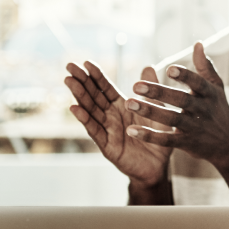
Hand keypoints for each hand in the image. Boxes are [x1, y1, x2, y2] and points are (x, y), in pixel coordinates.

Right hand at [65, 62, 169, 186]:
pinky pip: (95, 131)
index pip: (106, 88)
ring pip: (90, 110)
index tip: (86, 62)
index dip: (96, 76)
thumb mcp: (157, 110)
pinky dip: (85, 119)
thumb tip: (148, 66)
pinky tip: (74, 108)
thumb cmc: (157, 137)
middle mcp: (111, 116)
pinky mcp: (107, 145)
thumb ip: (151, 90)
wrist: (159, 165)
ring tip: (69, 81)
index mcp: (122, 106)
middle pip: (93, 96)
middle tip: (70, 66)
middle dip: (82, 81)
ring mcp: (107, 130)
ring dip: (79, 96)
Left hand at [121, 42, 228, 168]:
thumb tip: (198, 43)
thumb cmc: (219, 110)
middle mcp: (204, 110)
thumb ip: (205, 67)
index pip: (198, 83)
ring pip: (171, 119)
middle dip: (159, 92)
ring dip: (150, 111)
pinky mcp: (187, 143)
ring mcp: (195, 127)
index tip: (169, 68)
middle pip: (181, 100)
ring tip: (129, 103)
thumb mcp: (217, 88)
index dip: (185, 76)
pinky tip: (132, 130)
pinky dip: (149, 136)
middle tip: (136, 85)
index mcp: (210, 94)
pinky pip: (167, 140)